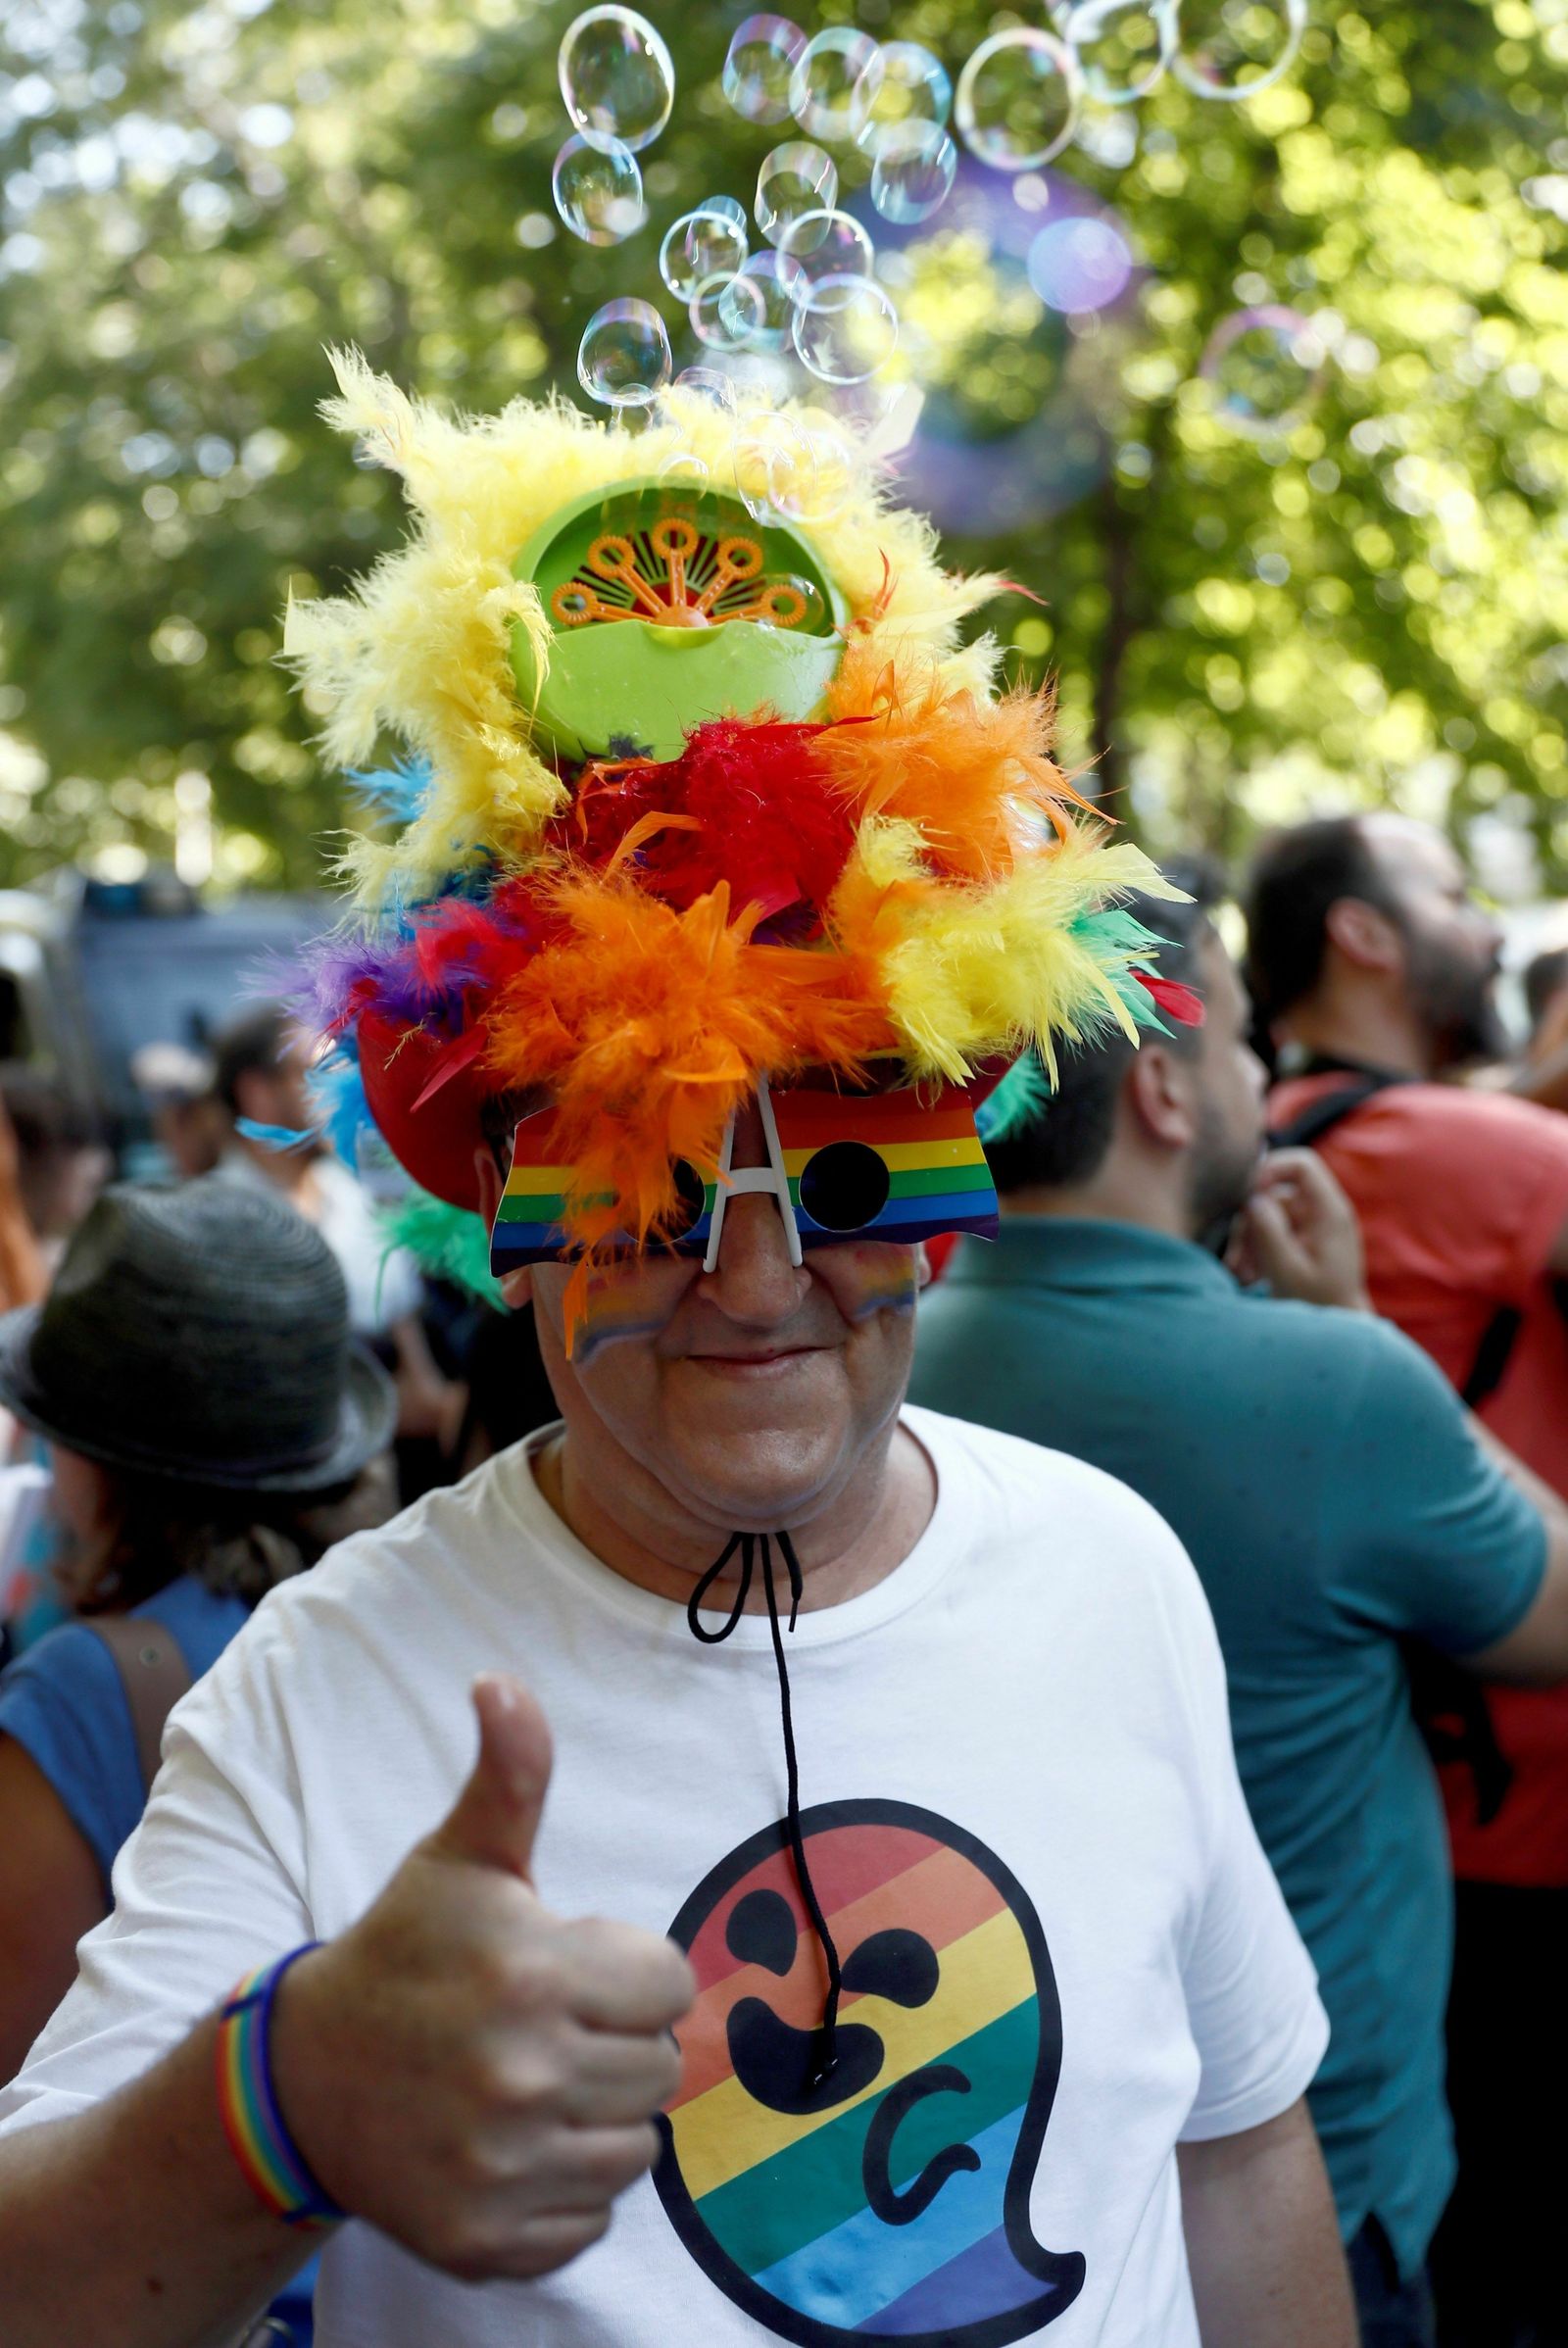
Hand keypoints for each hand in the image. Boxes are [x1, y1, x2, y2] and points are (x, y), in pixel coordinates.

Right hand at [270, 1676, 693, 2280]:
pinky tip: (512, 2146)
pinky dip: (564, 2190)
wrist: (304, 2082)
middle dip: (617, 2041)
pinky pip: (591, 2221)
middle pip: (660, 2068)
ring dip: (598, 2116)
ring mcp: (502, 2168)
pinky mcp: (487, 2241)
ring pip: (637, 2148)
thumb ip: (508, 1775)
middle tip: (549, 2027)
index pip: (670, 1984)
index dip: (629, 1970)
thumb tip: (501, 1682)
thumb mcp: (458, 1860)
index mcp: (529, 1973)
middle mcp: (519, 2076)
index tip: (573, 1966)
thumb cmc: (402, 1956)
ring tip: (533, 2083)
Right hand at [1227, 1148, 1371, 1312]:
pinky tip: (1249, 1275)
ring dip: (1249, 1241)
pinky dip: (1256, 1249)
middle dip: (1250, 1221)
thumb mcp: (1289, 1272)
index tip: (1246, 1194)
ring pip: (1266, 1213)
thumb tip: (1251, 1200)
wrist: (1339, 1326)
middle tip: (1237, 1259)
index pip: (1302, 1165)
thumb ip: (1270, 1234)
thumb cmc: (1320, 1304)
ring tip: (1243, 1274)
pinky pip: (1270, 1230)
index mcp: (1330, 1212)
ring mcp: (1310, 1224)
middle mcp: (1321, 1211)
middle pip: (1274, 1192)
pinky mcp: (1300, 1238)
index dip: (1271, 1169)